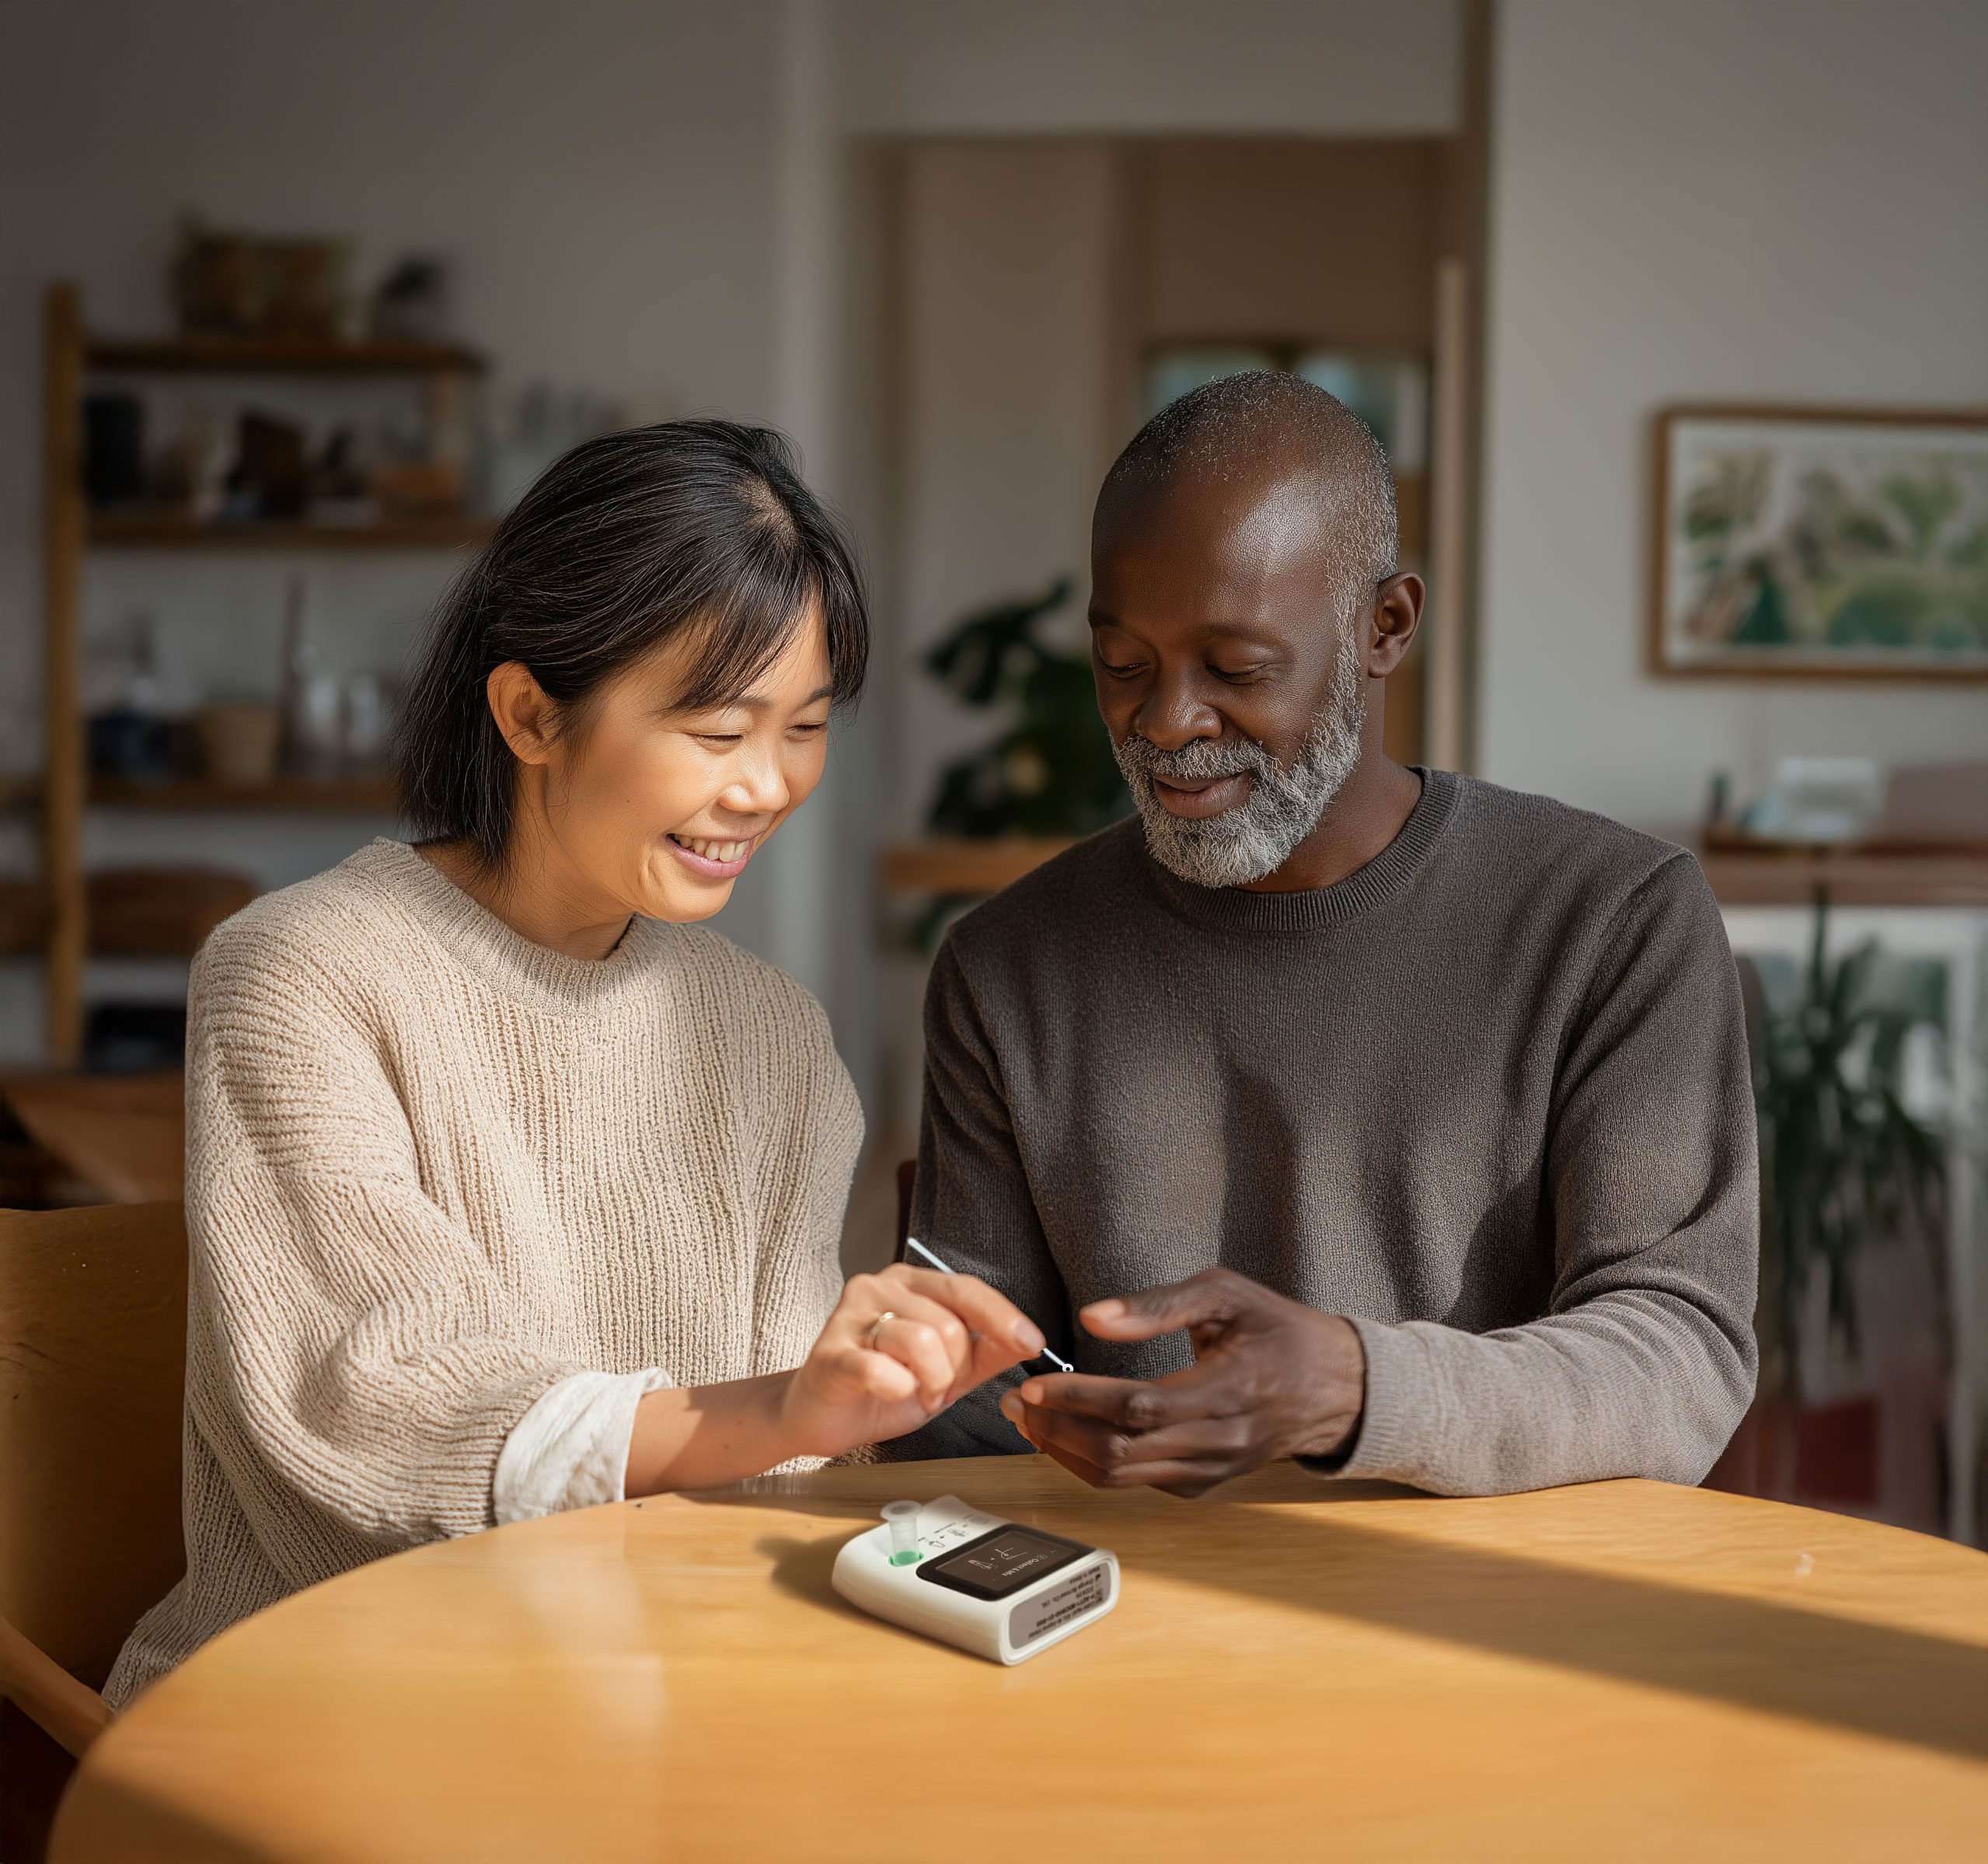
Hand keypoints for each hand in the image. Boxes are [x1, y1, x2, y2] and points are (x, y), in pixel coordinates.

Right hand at [781, 1262, 1045, 1457]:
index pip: (967, 1289)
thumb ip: (984, 1353)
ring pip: (921, 1342)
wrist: (817, 1416)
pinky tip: (889, 1391)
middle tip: (938, 1390)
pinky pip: (881, 1368)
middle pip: (949, 1323)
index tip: (1033, 1343)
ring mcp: (851, 1316)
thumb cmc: (879, 1387)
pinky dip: (897, 1388)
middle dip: (955, 1369)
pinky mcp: (831, 1352)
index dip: (1003, 1317)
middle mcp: (879, 1287)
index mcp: (910, 1283)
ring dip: (929, 1383)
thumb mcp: (945, 1371)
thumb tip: (1028, 1342)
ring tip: (915, 1393)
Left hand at [998, 1267, 1364, 1497]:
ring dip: (1068, 1453)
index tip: (1037, 1385)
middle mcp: (1222, 1440)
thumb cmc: (1280, 1330)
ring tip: (1030, 1422)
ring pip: (1126, 1479)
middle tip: (1018, 1405)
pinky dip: (1097, 1466)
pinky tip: (1069, 1438)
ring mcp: (1215, 1469)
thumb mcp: (1228, 1293)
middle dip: (1059, 1432)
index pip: (1139, 1407)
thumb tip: (1093, 1317)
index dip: (1081, 1401)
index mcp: (1230, 1389)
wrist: (1338, 1388)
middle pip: (1124, 1452)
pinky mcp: (1207, 1484)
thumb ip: (1159, 1304)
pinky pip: (1141, 1485)